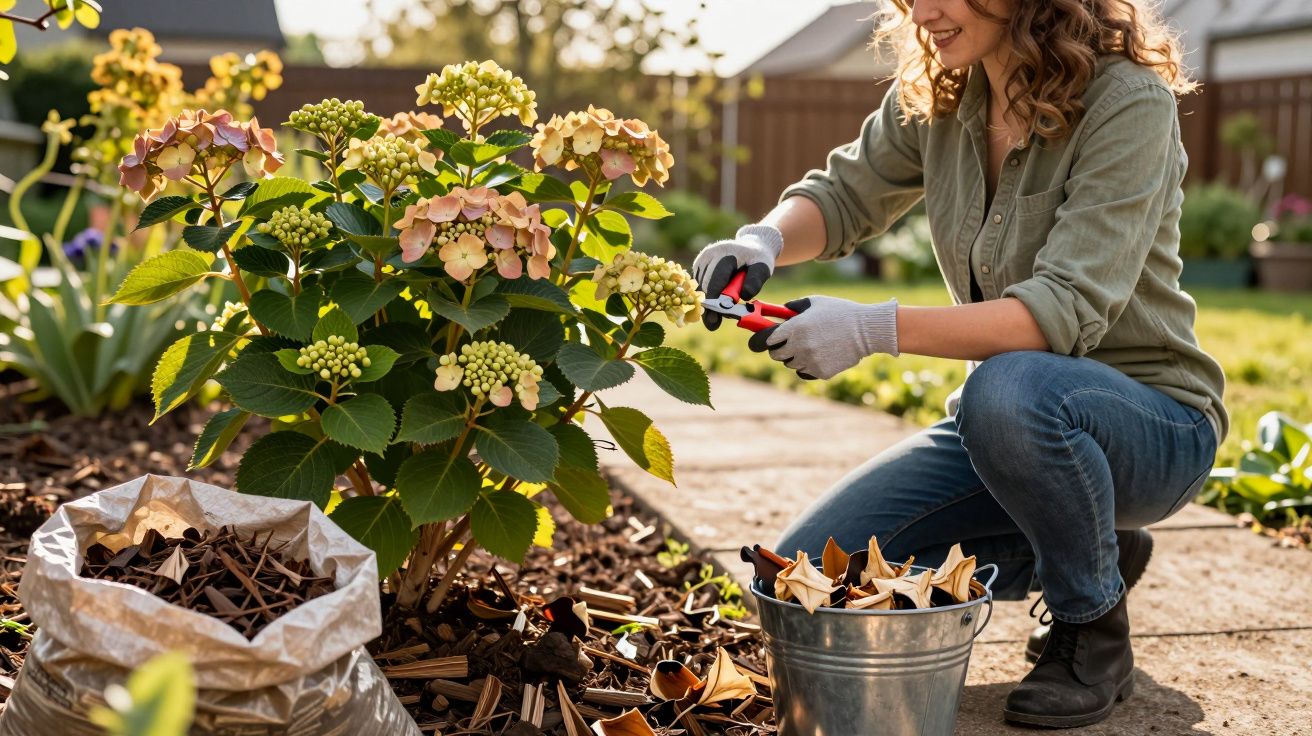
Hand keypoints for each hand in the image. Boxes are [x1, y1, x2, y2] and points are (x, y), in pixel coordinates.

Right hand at [691, 223, 783, 329]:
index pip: (715, 280)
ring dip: (711, 301)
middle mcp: (709, 254)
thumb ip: (755, 281)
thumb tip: (744, 295)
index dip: (714, 300)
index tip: (713, 320)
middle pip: (705, 287)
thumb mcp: (763, 268)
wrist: (750, 247)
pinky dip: (709, 295)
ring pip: (700, 289)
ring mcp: (701, 259)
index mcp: (726, 253)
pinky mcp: (698, 266)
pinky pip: (699, 287)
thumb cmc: (757, 259)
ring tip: (727, 302)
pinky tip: (720, 294)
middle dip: (712, 306)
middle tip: (716, 322)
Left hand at [748, 295, 899, 379]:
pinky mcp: (820, 372)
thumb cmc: (841, 312)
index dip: (759, 340)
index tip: (757, 340)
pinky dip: (807, 366)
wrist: (866, 330)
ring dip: (794, 356)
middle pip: (775, 355)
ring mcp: (809, 361)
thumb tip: (780, 310)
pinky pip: (804, 372)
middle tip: (786, 342)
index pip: (763, 340)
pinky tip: (820, 354)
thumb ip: (794, 306)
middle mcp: (799, 346)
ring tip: (811, 345)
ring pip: (790, 364)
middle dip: (777, 348)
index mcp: (795, 327)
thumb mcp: (815, 302)